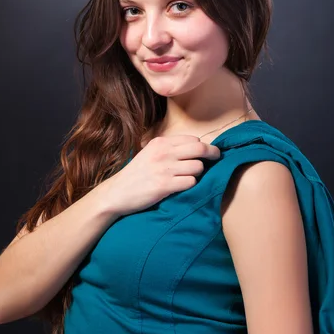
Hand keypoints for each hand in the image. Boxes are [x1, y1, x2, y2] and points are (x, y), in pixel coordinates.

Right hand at [105, 134, 220, 215]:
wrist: (117, 193)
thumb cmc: (136, 175)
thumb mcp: (149, 154)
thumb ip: (168, 149)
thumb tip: (195, 147)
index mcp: (160, 143)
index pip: (193, 140)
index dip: (203, 147)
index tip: (207, 153)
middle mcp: (163, 153)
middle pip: (200, 149)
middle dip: (213, 154)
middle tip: (217, 159)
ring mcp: (164, 169)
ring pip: (198, 167)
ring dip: (198, 174)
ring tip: (190, 177)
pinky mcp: (165, 186)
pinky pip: (191, 182)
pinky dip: (191, 185)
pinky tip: (183, 187)